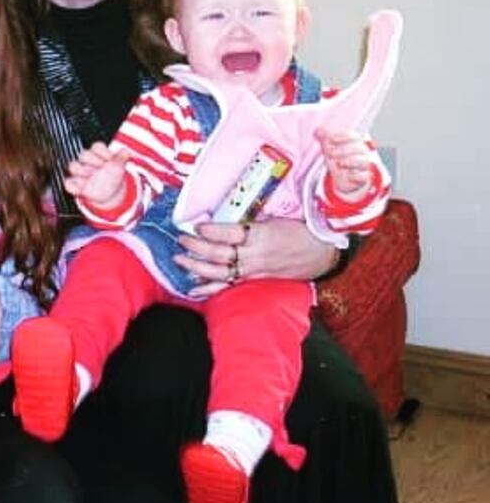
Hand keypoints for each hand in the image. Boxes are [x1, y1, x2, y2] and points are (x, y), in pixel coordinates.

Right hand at [64, 141, 128, 207]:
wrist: (110, 192)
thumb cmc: (112, 176)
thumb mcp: (119, 167)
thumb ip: (121, 159)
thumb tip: (125, 152)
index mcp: (98, 154)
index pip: (96, 146)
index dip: (103, 152)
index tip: (110, 159)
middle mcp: (87, 161)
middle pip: (84, 154)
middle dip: (93, 161)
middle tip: (101, 168)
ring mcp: (80, 172)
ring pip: (73, 166)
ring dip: (83, 171)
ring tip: (92, 176)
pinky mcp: (75, 184)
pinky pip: (68, 182)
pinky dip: (73, 186)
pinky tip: (81, 188)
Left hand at [176, 218, 336, 297]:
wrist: (322, 253)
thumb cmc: (301, 230)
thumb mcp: (276, 218)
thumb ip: (251, 219)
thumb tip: (224, 214)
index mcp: (262, 235)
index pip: (231, 233)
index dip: (212, 230)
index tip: (197, 224)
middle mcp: (256, 255)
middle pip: (221, 253)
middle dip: (197, 247)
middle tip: (181, 239)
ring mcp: (255, 270)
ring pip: (220, 272)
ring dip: (197, 267)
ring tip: (180, 259)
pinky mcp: (255, 280)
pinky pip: (229, 285)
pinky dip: (210, 289)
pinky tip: (194, 289)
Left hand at [316, 128, 373, 199]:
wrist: (345, 176)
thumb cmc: (338, 157)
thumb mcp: (330, 148)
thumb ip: (324, 139)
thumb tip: (317, 131)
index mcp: (356, 142)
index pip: (353, 136)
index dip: (343, 136)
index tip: (331, 139)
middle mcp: (363, 153)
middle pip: (359, 148)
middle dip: (344, 150)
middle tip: (330, 153)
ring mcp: (364, 165)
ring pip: (364, 161)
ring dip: (350, 161)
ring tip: (339, 163)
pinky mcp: (364, 177)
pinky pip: (364, 176)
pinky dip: (356, 175)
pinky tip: (347, 175)